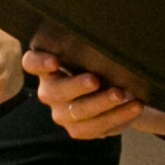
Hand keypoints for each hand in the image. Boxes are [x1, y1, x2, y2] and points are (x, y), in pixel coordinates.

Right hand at [26, 50, 164, 141]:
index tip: (54, 60)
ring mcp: (62, 114)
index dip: (39, 62)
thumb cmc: (100, 65)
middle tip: (95, 80)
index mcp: (47, 68)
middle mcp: (49, 92)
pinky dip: (118, 116)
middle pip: (54, 92)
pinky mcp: (79, 130)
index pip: (31, 63)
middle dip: (76, 86)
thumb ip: (89, 46)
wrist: (116, 93)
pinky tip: (134, 106)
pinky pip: (96, 127)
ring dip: (102, 103)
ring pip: (77, 112)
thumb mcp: (93, 54)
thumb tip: (107, 33)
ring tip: (122, 94)